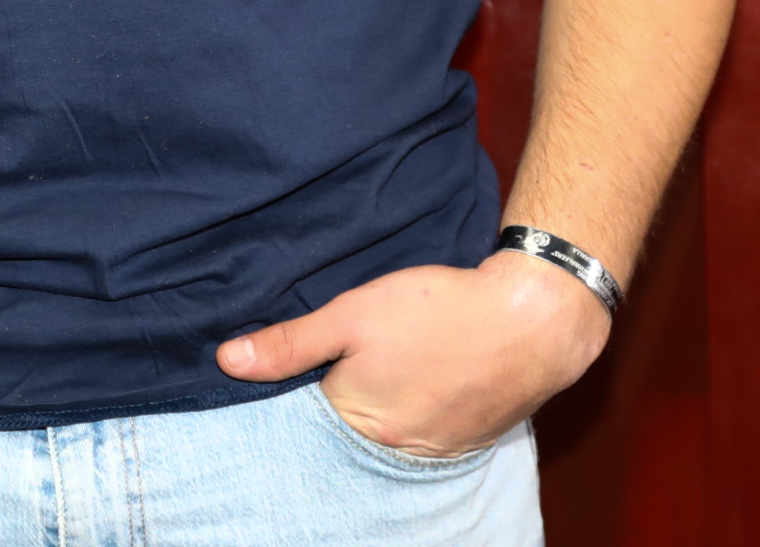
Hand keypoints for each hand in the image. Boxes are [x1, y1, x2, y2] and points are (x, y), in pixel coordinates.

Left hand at [213, 252, 608, 457]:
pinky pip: (430, 430)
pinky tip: (433, 373)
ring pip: (393, 427)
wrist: (532, 318)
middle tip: (371, 351)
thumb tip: (226, 361)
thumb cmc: (441, 309)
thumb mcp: (354, 313)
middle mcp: (395, 449)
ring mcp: (437, 448)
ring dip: (390, 399)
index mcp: (358, 421)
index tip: (320, 357)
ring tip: (404, 359)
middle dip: (350, 391)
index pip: (311, 411)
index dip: (312, 379)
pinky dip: (425, 407)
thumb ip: (292, 343)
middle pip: (352, 424)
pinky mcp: (470, 439)